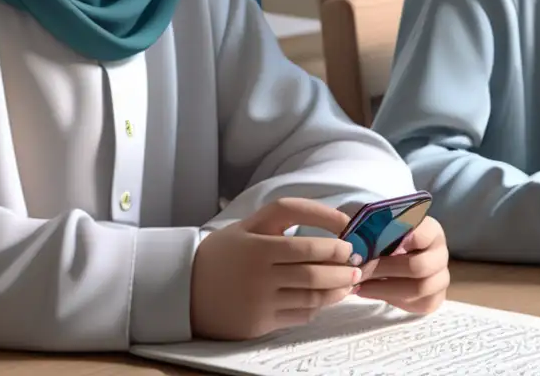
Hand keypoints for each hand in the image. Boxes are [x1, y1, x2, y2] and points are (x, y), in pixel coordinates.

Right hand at [190, 198, 362, 340]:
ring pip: (312, 298)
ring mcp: (259, 303)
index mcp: (257, 247)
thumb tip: (335, 219)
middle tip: (356, 265)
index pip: (307, 245)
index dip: (334, 244)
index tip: (348, 242)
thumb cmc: (224, 252)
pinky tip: (323, 298)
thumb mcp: (249, 224)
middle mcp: (258, 276)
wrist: (183, 289)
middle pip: (314, 274)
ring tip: (348, 283)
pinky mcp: (258, 325)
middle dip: (343, 270)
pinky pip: (299, 316)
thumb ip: (287, 215)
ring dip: (337, 290)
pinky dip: (317, 306)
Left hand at [352, 217, 449, 314]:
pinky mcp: (435, 297)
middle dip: (382, 271)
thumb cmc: (382, 235)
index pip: (422, 234)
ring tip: (359, 286)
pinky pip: (419, 305)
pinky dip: (392, 300)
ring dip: (384, 289)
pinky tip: (371, 292)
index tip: (371, 246)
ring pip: (418, 289)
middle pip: (417, 266)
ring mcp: (441, 277)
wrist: (393, 254)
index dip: (397, 241)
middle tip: (357, 271)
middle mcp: (440, 253)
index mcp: (431, 229)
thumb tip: (347, 234)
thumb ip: (364, 224)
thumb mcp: (373, 223)